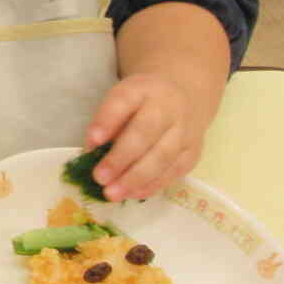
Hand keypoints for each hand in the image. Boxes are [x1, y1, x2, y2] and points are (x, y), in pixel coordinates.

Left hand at [82, 74, 204, 200]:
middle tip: (99, 178)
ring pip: (163, 156)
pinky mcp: (193, 152)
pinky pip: (174, 171)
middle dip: (121, 158)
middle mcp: (168, 107)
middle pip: (146, 132)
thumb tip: (90, 153)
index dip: (107, 120)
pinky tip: (133, 194)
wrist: (184, 98)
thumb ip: (106, 122)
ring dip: (135, 178)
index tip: (91, 140)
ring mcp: (185, 130)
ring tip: (113, 193)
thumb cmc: (142, 103)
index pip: (124, 101)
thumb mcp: (121, 100)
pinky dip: (152, 185)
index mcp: (143, 89)